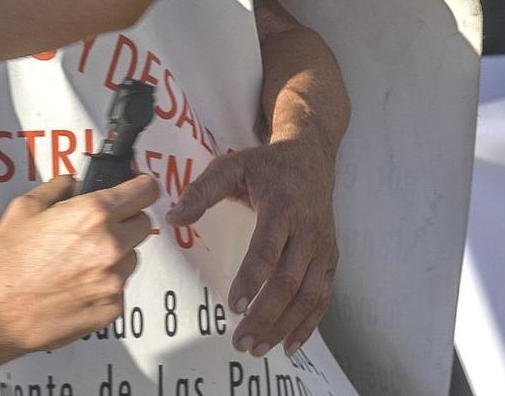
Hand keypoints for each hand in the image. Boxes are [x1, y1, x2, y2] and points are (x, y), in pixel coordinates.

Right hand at [0, 174, 157, 360]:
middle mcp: (110, 246)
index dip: (141, 186)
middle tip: (97, 230)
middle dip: (125, 222)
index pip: (145, 190)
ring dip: (115, 255)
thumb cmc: (4, 266)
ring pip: (132, 257)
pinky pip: (119, 288)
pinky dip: (104, 285)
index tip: (138, 189)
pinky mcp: (111, 309)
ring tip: (78, 262)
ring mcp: (113, 280)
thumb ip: (59, 188)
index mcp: (93, 214)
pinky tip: (76, 285)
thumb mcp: (25, 208)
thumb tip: (73, 183)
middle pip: (143, 224)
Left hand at [166, 138, 338, 357]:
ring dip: (285, 326)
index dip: (252, 278)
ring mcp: (323, 245)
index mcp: (282, 206)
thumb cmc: (268, 166)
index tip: (235, 305)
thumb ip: (202, 191)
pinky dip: (309, 324)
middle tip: (241, 340)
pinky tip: (289, 344)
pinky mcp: (330, 257)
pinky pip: (323, 296)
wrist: (312, 156)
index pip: (268, 248)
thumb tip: (174, 218)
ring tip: (258, 347)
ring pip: (309, 295)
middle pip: (289, 280)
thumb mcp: (232, 167)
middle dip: (266, 315)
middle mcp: (308, 229)